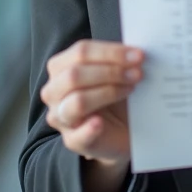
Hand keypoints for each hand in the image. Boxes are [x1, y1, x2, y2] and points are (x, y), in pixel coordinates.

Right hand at [40, 39, 144, 166]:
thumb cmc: (115, 97)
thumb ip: (119, 59)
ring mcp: (60, 117)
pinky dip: (89, 128)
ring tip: (130, 89)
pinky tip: (100, 123)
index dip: (110, 52)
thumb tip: (135, 51)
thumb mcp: (115, 73)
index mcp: (61, 67)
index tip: (137, 55)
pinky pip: (77, 135)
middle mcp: (54, 91)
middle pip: (75, 75)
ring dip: (108, 93)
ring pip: (77, 101)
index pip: (80, 52)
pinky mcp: (73, 141)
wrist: (121, 129)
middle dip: (110, 71)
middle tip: (137, 73)